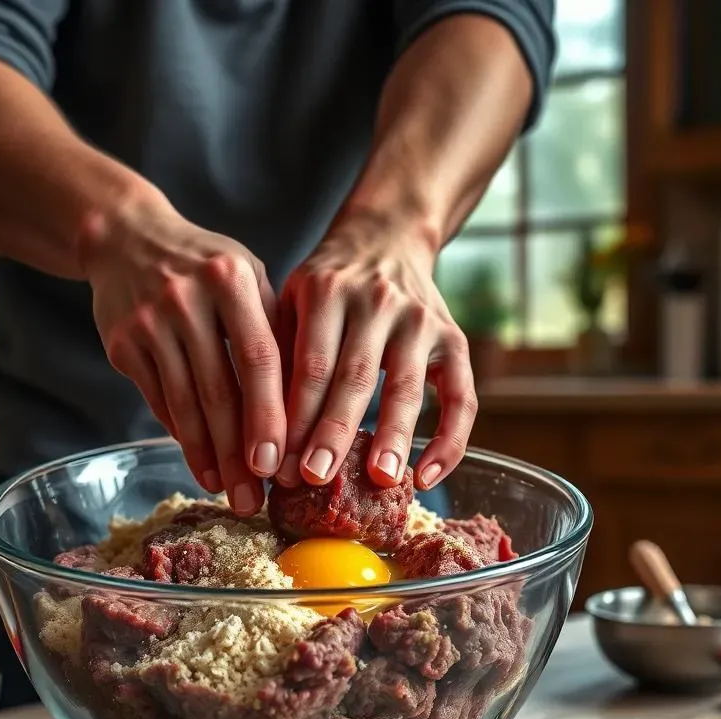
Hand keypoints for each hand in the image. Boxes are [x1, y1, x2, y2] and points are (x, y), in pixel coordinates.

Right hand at [79, 187, 284, 514]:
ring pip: (185, 404)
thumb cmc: (207, 267)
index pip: (259, 358)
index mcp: (231, 279)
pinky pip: (159, 401)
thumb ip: (276, 329)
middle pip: (219, 391)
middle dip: (239, 453)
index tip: (279, 463)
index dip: (270, 416)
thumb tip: (307, 408)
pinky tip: (201, 466)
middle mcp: (187, 299)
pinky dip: (182, 438)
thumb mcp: (248, 277)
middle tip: (256, 499)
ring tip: (230, 493)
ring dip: (208, 456)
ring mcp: (149, 323)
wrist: (126, 237)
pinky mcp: (122, 344)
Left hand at [276, 211, 477, 490]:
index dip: (294, 418)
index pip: (310, 364)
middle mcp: (377, 301)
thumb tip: (259, 438)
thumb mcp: (293, 303)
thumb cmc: (327, 288)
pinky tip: (428, 477)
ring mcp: (420, 320)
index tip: (277, 465)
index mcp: (327, 290)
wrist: (386, 237)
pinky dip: (450, 440)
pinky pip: (461, 396)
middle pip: (355, 377)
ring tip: (380, 480)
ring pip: (407, 387)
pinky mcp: (453, 339)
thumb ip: (281, 358)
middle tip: (316, 478)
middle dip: (334, 432)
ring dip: (394, 437)